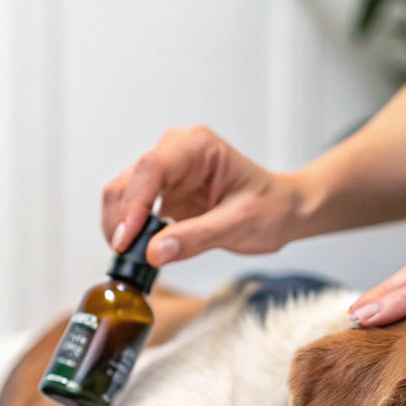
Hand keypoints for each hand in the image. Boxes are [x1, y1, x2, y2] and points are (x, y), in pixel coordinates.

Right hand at [101, 126, 308, 265]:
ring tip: (132, 258)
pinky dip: (130, 232)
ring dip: (120, 227)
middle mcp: (175, 153)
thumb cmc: (271, 207)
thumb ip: (196, 237)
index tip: (128, 238)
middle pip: (128, 180)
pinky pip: (133, 211)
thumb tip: (154, 252)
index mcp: (196, 146)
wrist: (284, 211)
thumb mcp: (239, 224)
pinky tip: (139, 252)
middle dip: (121, 219)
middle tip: (126, 256)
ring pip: (123, 194)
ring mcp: (167, 174)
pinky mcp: (164, 195)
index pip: (151, 168)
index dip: (134, 204)